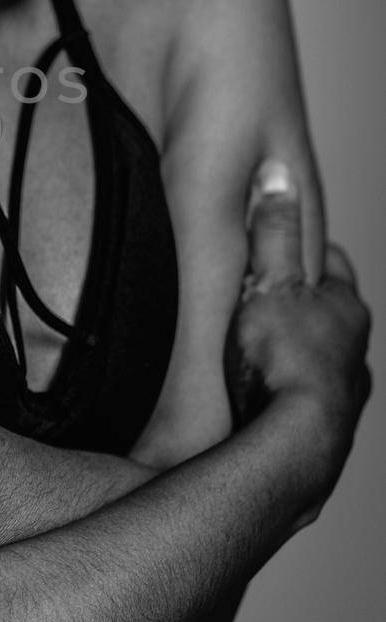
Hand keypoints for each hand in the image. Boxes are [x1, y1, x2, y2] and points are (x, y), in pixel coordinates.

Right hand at [224, 160, 371, 517]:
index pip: (335, 265)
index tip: (289, 245)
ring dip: (304, 353)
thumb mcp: (270, 281)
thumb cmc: (284, 361)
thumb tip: (279, 176)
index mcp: (347, 309)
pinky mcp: (329, 430)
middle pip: (334, 316)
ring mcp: (346, 394)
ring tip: (267, 350)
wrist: (294, 445)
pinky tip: (269, 397)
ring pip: (328, 361)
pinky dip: (294, 391)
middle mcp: (355, 352)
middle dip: (308, 305)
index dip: (311, 250)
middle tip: (272, 295)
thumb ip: (274, 231)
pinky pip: (313, 400)